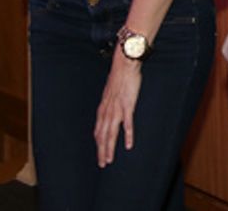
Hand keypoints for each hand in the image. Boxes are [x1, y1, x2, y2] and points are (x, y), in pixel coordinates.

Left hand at [94, 45, 141, 166]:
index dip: (98, 144)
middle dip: (101, 151)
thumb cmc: (119, 77)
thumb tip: (110, 109)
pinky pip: (127, 124)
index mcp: (103, 108)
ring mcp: (117, 109)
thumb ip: (110, 103)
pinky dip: (127, 136)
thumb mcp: (111, 92)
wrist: (124, 65)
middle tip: (103, 163)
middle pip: (102, 135)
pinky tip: (129, 145)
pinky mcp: (128, 106)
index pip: (98, 131)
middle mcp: (107, 111)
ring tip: (109, 160)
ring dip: (109, 148)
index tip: (100, 154)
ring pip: (111, 133)